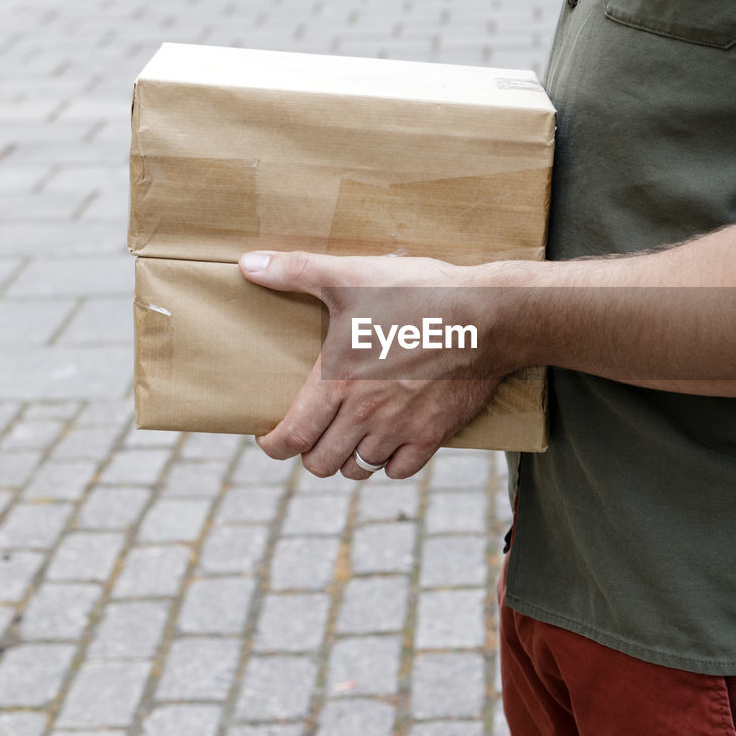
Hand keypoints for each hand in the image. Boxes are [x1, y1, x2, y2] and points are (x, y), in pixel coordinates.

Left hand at [238, 250, 505, 478]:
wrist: (487, 316)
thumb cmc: (418, 294)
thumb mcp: (353, 276)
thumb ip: (297, 271)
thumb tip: (248, 265)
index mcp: (338, 382)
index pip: (291, 437)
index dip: (273, 445)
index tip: (270, 439)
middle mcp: (365, 415)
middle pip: (321, 462)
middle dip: (311, 452)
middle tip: (314, 433)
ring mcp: (401, 429)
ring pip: (359, 468)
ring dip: (349, 457)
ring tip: (349, 437)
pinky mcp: (434, 434)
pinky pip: (400, 470)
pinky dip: (390, 463)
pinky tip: (389, 442)